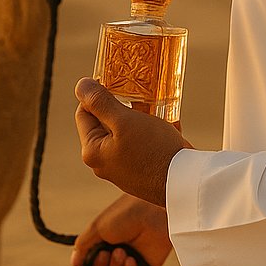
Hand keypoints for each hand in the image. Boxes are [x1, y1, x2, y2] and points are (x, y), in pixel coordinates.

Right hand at [70, 194, 172, 265]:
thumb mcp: (97, 227)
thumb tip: (74, 264)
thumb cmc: (125, 214)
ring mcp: (132, 264)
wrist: (152, 211)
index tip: (99, 254)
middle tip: (111, 252)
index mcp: (103, 246)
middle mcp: (116, 257)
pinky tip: (133, 262)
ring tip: (124, 253)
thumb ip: (83, 246)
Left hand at [74, 77, 190, 205]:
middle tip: (139, 96)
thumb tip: (81, 85)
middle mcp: (103, 163)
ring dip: (138, 118)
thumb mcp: (125, 120)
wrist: (185, 183)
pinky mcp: (140, 171)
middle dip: (122, 107)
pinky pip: (140, 144)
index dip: (98, 95)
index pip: (84, 112)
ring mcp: (122, 169)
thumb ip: (100, 103)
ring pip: (125, 132)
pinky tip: (166, 126)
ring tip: (155, 111)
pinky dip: (150, 132)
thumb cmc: (153, 151)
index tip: (118, 83)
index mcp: (92, 152)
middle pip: (105, 123)